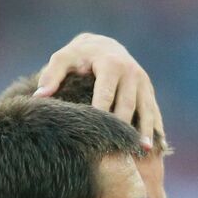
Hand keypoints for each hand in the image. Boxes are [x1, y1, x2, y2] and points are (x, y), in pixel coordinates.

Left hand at [35, 32, 161, 149]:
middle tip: (117, 153)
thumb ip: (51, 76)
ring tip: (144, 151)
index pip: (105, 95)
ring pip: (146, 110)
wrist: (103, 45)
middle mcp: (131, 72)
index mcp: (111, 64)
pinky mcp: (149, 91)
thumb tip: (39, 96)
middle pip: (127, 106)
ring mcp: (143, 82)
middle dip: (123, 128)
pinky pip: (154, 111)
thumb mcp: (63, 59)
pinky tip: (157, 147)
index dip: (101, 116)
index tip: (95, 137)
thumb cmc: (78, 56)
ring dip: (146, 131)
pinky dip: (156, 128)